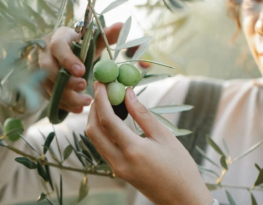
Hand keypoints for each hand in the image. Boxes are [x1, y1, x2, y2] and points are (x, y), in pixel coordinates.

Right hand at [38, 23, 122, 113]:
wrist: (65, 52)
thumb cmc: (80, 45)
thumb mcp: (92, 39)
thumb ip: (107, 34)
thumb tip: (122, 25)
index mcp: (58, 38)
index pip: (57, 47)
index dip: (68, 60)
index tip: (82, 71)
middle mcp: (44, 53)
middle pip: (48, 68)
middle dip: (65, 81)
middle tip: (83, 86)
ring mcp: (39, 69)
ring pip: (47, 85)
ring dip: (66, 96)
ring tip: (86, 101)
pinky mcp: (41, 84)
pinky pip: (48, 97)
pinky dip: (63, 105)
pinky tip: (78, 109)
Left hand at [86, 82, 213, 204]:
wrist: (182, 199)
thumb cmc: (180, 167)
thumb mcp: (164, 137)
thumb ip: (143, 114)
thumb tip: (128, 93)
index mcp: (133, 150)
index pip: (107, 120)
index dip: (101, 99)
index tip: (101, 83)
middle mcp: (118, 161)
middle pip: (93, 130)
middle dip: (94, 108)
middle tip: (101, 91)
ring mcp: (116, 168)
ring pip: (95, 139)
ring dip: (96, 119)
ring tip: (106, 101)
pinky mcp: (117, 171)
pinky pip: (102, 147)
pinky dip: (102, 131)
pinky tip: (111, 119)